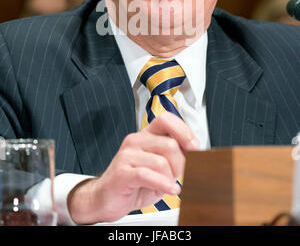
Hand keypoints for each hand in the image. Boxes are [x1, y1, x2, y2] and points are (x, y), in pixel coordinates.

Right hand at [67, 112, 199, 223]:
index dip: (184, 130)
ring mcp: (127, 155)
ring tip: (168, 185)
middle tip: (178, 176)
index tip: (195, 146)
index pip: (166, 119)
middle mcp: (136, 141)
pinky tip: (170, 190)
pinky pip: (148, 175)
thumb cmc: (135, 183)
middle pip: (170, 144)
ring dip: (170, 178)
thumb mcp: (160, 168)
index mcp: (145, 135)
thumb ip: (174, 157)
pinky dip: (163, 184)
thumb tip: (197, 154)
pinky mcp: (122, 172)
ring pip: (161, 161)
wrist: (106, 198)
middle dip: (181, 164)